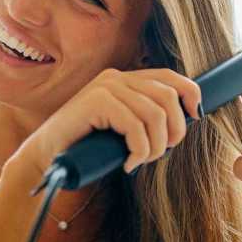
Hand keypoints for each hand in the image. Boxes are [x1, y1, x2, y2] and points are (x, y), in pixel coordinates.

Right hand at [14, 67, 202, 174]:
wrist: (46, 158)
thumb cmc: (86, 148)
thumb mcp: (122, 129)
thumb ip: (145, 118)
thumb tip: (187, 120)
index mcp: (123, 80)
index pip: (169, 77)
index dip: (190, 94)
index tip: (195, 117)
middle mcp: (115, 77)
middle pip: (167, 97)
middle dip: (173, 130)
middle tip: (157, 154)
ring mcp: (105, 87)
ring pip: (155, 114)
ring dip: (154, 146)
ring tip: (139, 161)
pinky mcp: (97, 101)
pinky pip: (136, 127)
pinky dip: (138, 151)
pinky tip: (128, 164)